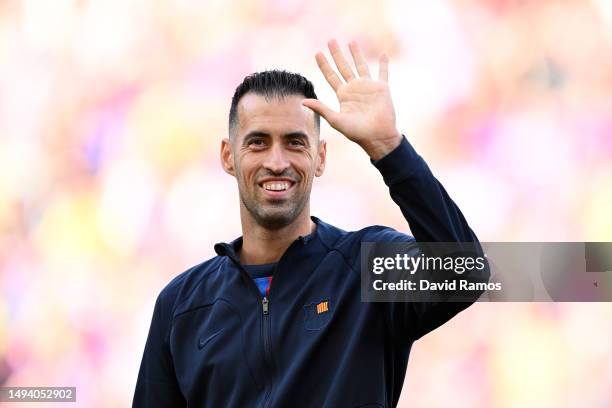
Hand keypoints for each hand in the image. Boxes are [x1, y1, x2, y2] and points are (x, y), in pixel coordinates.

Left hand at [302, 39, 401, 159]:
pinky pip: (383, 73)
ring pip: (361, 66)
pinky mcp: (382, 88)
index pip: (331, 76)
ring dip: (356, 54)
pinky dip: (384, 64)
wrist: (378, 137)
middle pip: (343, 67)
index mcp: (343, 95)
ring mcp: (368, 87)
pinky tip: (384, 54)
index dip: (324, 65)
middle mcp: (354, 89)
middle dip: (337, 54)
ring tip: (352, 42)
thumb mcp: (336, 120)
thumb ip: (321, 108)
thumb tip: (302, 101)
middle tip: (330, 41)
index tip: (317, 53)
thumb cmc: (357, 132)